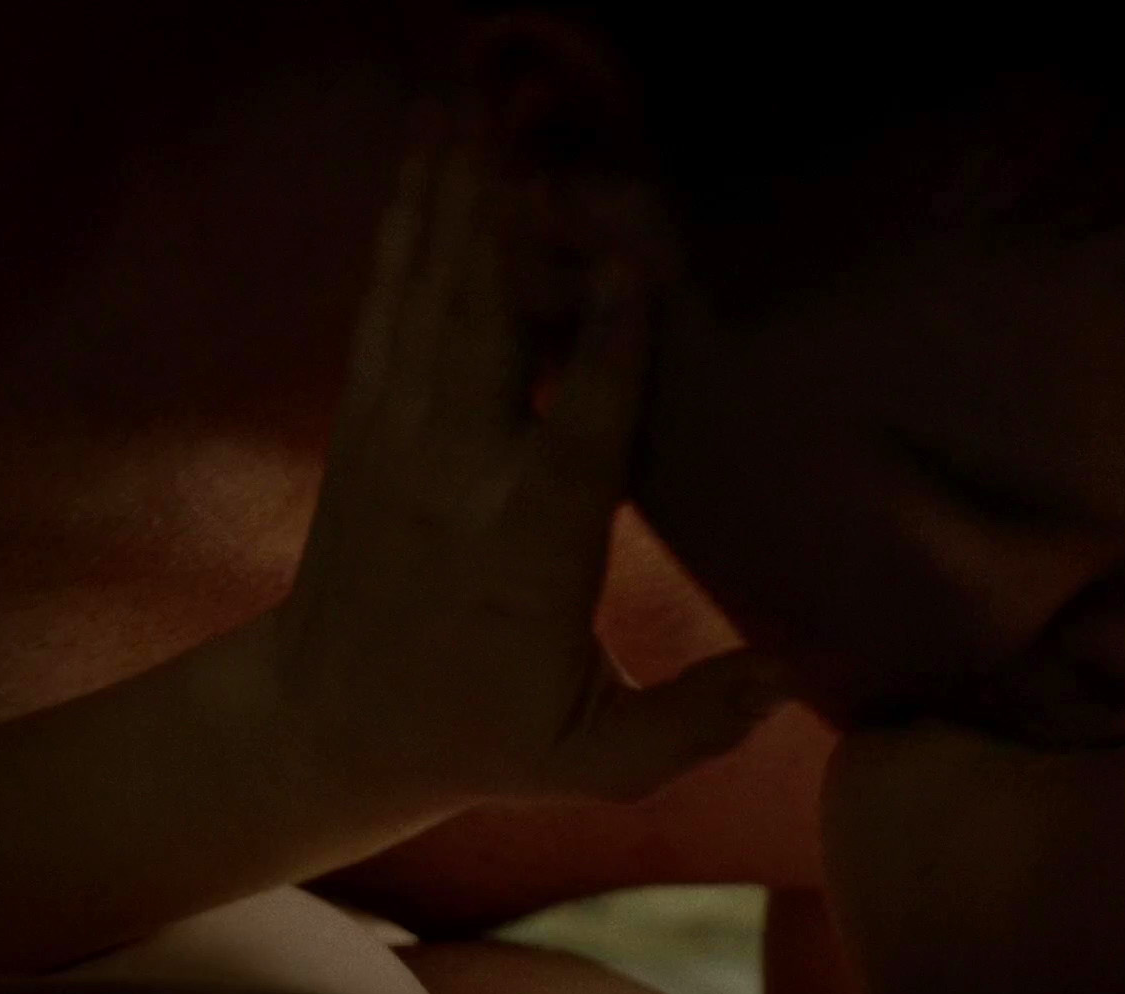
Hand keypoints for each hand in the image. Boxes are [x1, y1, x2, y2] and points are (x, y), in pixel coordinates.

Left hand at [272, 106, 782, 803]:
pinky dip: (406, 225)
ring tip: (473, 103)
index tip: (636, 260)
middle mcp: (456, 475)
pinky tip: (424, 158)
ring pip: (431, 296)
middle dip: (512, 221)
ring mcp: (399, 435)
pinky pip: (389, 302)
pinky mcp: (367, 416)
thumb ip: (698, 719)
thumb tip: (799, 676)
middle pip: (488, 328)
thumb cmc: (478, 734)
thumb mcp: (598, 758)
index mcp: (528, 549)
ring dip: (454, 198)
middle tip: (539, 127)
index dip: (608, 343)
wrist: (324, 723)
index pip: (579, 430)